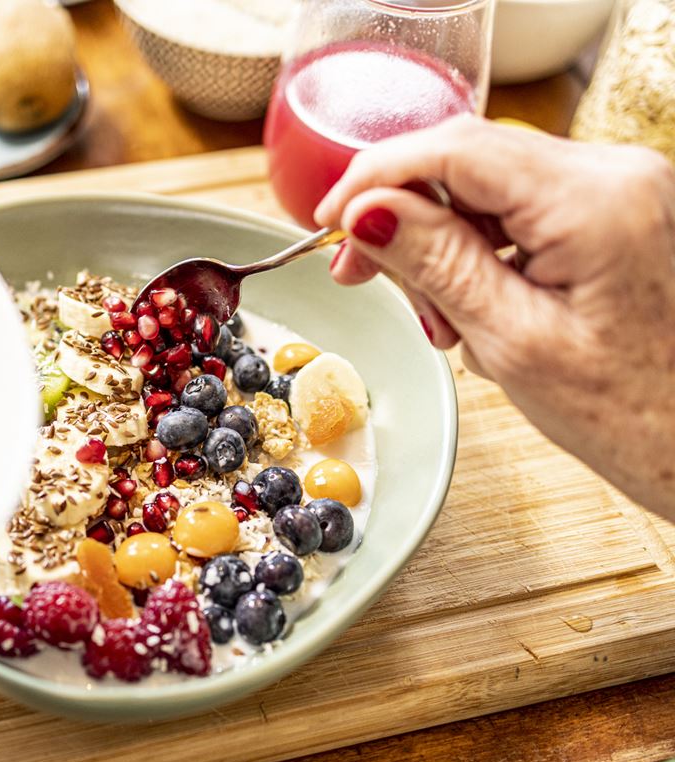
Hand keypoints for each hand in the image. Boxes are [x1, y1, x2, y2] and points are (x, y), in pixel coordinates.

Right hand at [314, 115, 674, 520]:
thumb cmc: (634, 412)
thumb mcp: (512, 340)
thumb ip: (436, 261)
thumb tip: (367, 212)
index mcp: (594, 198)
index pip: (455, 147)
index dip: (376, 176)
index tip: (329, 220)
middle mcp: (614, 173)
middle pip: (469, 159)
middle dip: (403, 214)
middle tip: (359, 274)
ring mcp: (619, 189)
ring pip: (489, 184)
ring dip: (440, 240)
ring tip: (437, 318)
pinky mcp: (615, 212)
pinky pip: (523, 207)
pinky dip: (479, 247)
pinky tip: (469, 303)